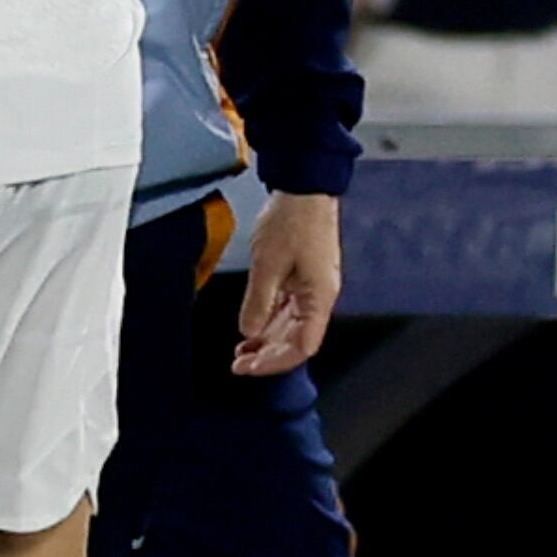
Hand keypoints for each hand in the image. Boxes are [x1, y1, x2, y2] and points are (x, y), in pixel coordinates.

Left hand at [229, 191, 341, 375]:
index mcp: (319, 298)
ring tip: (240, 353)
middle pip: (296, 341)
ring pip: (290, 328)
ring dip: (267, 342)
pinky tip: (250, 330)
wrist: (304, 188)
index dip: (276, 362)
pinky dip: (268, 323)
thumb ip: (258, 301)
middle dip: (268, 357)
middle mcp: (319, 298)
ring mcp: (311, 289)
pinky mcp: (302, 279)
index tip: (248, 368)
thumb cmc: (292, 221)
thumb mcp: (267, 263)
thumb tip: (249, 333)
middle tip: (237, 366)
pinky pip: (286, 310)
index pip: (302, 347)